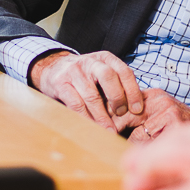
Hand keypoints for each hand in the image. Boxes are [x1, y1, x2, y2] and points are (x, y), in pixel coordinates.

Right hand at [30, 50, 145, 131]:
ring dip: (102, 116)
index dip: (133, 91)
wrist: (52, 68)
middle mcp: (90, 62)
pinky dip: (85, 118)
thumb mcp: (100, 72)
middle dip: (118, 98)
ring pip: (91, 95)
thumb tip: (135, 110)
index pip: (124, 71)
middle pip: (108, 77)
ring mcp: (74, 72)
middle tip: (122, 115)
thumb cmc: (84, 75)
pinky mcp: (60, 84)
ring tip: (109, 131)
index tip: (137, 110)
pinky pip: (75, 104)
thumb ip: (115, 85)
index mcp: (105, 58)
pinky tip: (92, 127)